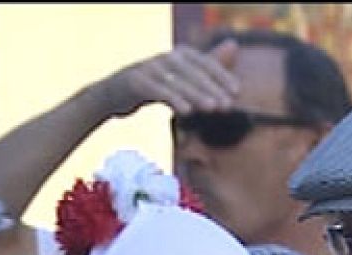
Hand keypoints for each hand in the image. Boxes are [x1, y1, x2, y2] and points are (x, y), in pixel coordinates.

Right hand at [99, 39, 241, 118]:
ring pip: (177, 81)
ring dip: (196, 94)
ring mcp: (149, 67)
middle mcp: (166, 57)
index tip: (237, 92)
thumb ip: (208, 63)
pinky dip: (173, 99)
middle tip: (228, 105)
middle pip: (193, 72)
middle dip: (212, 88)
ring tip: (213, 108)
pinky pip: (157, 90)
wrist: (113, 94)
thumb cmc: (153, 84)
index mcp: (179, 54)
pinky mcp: (136, 81)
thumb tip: (234, 45)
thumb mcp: (183, 76)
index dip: (222, 76)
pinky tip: (186, 112)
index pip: (205, 63)